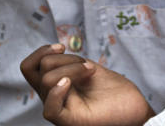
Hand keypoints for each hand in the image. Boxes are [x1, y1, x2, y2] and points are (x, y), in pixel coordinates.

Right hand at [21, 44, 154, 125]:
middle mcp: (53, 98)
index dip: (41, 52)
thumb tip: (53, 52)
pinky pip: (50, 110)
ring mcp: (60, 110)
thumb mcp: (86, 69)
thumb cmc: (114, 91)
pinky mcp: (70, 122)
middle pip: (39, 69)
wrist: (135, 109)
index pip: (29, 67)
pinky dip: (57, 91)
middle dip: (66, 58)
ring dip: (72, 68)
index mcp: (55, 86)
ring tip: (91, 73)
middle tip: (88, 66)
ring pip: (47, 80)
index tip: (62, 46)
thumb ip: (66, 64)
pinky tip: (69, 83)